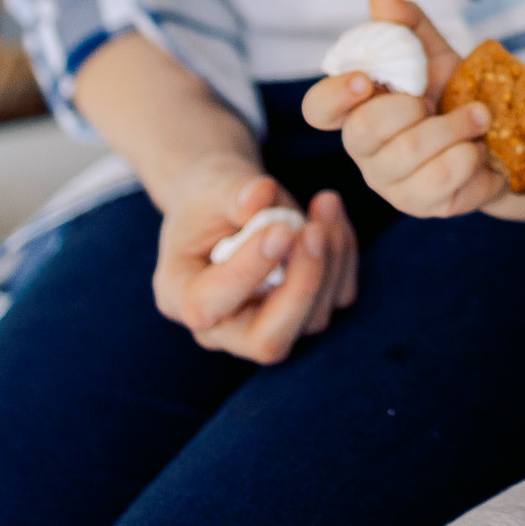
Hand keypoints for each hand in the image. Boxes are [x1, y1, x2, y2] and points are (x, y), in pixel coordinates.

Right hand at [151, 154, 357, 362]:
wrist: (229, 204)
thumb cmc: (212, 197)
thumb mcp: (212, 183)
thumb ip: (234, 192)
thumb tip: (260, 197)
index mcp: (180, 295)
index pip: (208, 306)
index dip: (246, 273)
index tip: (279, 229)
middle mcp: (223, 326)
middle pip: (267, 342)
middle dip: (301, 287)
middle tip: (315, 231)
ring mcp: (267, 325)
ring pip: (313, 319)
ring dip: (330, 259)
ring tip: (326, 202)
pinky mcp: (305, 312)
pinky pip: (337, 297)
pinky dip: (345, 256)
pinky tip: (332, 214)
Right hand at [300, 0, 506, 217]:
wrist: (507, 137)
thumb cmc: (455, 93)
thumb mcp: (436, 53)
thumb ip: (409, 25)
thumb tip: (381, 0)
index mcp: (359, 109)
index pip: (318, 109)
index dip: (334, 95)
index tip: (366, 80)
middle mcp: (366, 150)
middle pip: (363, 132)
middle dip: (414, 109)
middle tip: (442, 99)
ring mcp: (391, 182)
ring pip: (411, 155)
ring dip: (457, 127)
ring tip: (479, 117)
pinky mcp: (423, 206)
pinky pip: (442, 180)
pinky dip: (472, 155)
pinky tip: (479, 151)